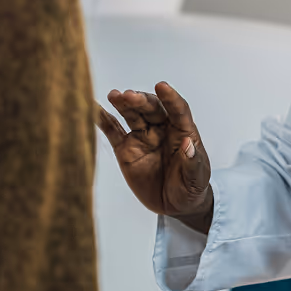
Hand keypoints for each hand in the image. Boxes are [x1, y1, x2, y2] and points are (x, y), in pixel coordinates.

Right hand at [96, 82, 213, 232]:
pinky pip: (113, 131)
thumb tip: (188, 144)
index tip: (162, 86)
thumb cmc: (191, 186)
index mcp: (182, 130)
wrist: (175, 204)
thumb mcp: (197, 177)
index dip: (170, 98)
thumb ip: (193, 161)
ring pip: (132, 115)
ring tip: (114, 96)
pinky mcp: (126, 149)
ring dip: (123, 104)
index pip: (178, 109)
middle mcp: (161, 128)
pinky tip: (93, 108)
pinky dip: (103, 119)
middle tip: (129, 96)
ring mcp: (142, 137)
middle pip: (151, 109)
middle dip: (141, 101)